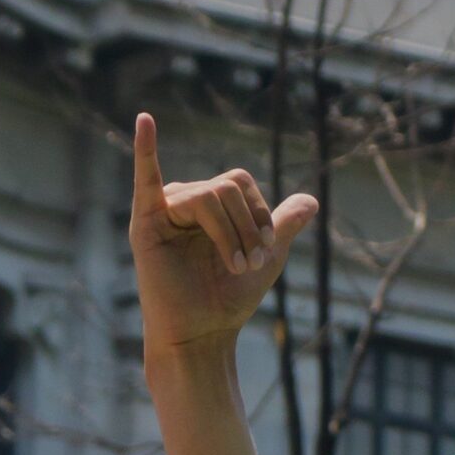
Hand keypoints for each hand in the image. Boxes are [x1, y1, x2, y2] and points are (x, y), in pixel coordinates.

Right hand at [130, 113, 317, 362]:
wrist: (204, 333)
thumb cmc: (228, 298)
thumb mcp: (266, 257)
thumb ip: (283, 225)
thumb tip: (310, 201)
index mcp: (209, 204)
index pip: (239, 181)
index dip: (260, 211)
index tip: (268, 249)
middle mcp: (184, 200)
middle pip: (227, 185)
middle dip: (249, 224)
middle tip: (249, 263)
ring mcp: (163, 210)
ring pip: (210, 196)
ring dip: (232, 234)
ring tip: (234, 266)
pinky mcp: (147, 224)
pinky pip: (146, 178)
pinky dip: (144, 147)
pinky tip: (144, 120)